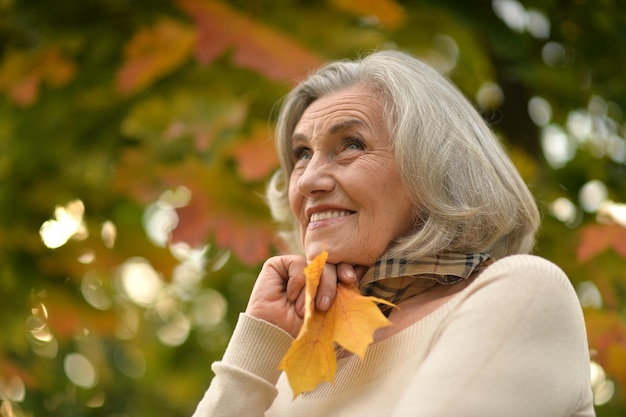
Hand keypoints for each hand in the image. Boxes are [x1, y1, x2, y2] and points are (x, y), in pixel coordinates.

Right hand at [245, 255, 362, 337]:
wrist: (274, 338)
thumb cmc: (301, 335)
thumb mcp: (330, 319)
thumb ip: (345, 305)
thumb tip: (372, 299)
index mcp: (325, 288)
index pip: (340, 273)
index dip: (347, 273)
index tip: (351, 281)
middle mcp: (311, 277)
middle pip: (329, 265)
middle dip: (333, 280)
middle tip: (329, 301)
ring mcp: (294, 271)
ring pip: (313, 265)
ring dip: (312, 287)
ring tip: (307, 309)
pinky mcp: (277, 266)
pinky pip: (295, 263)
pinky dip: (296, 281)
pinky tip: (291, 297)